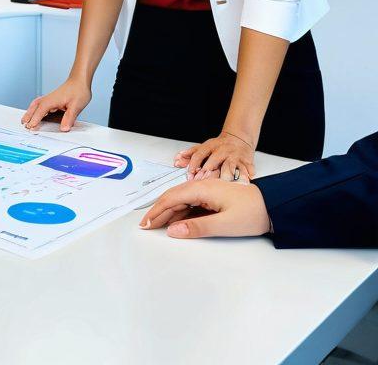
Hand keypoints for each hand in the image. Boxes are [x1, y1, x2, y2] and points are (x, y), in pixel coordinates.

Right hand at [21, 77, 90, 130]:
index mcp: (51, 100)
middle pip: (34, 107)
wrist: (80, 80)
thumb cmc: (78, 90)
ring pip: (35, 105)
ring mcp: (49, 98)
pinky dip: (34, 109)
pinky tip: (36, 112)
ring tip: (25, 119)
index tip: (30, 127)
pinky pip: (39, 104)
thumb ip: (69, 117)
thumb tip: (63, 129)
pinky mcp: (52, 98)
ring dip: (29, 112)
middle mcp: (48, 99)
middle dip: (28, 116)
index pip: (40, 111)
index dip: (35, 120)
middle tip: (24, 124)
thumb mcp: (76, 106)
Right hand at [139, 178, 271, 238]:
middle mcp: (202, 187)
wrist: (273, 207)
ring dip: (168, 212)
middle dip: (158, 211)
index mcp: (202, 189)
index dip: (156, 211)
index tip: (145, 224)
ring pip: (181, 200)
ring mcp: (207, 191)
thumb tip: (172, 231)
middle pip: (173, 197)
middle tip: (146, 226)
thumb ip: (197, 227)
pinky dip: (180, 212)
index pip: (171, 198)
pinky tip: (176, 221)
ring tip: (157, 225)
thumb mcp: (225, 224)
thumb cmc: (252, 214)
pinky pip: (191, 204)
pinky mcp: (212, 198)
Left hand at [175, 130, 255, 181]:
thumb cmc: (219, 146)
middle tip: (202, 180)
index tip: (190, 175)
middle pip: (214, 160)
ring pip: (230, 165)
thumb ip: (190, 154)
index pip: (199, 154)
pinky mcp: (246, 162)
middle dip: (208, 171)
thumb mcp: (204, 147)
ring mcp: (234, 156)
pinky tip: (244, 182)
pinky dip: (246, 176)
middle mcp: (222, 150)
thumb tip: (176, 160)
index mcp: (210, 146)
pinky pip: (246, 170)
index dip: (194, 165)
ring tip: (223, 181)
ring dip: (226, 174)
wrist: (239, 139)